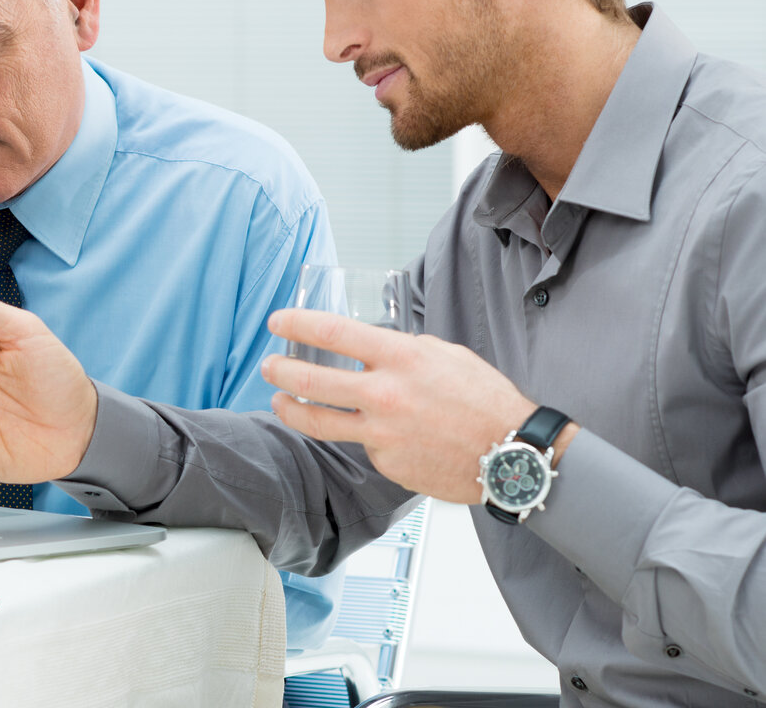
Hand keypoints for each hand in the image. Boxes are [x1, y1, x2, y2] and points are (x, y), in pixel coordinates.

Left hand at [263, 308, 562, 503]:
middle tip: (270, 364)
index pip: (332, 332)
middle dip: (280, 369)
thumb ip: (403, 351)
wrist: (512, 454)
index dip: (296, 324)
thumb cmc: (485, 401)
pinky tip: (381, 434)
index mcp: (400, 357)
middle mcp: (385, 394)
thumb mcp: (444, 356)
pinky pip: (362, 445)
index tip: (278, 321)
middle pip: (311, 379)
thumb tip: (372, 349)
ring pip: (317, 421)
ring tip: (279, 399)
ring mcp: (381, 432)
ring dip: (289, 407)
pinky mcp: (386, 462)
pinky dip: (364, 436)